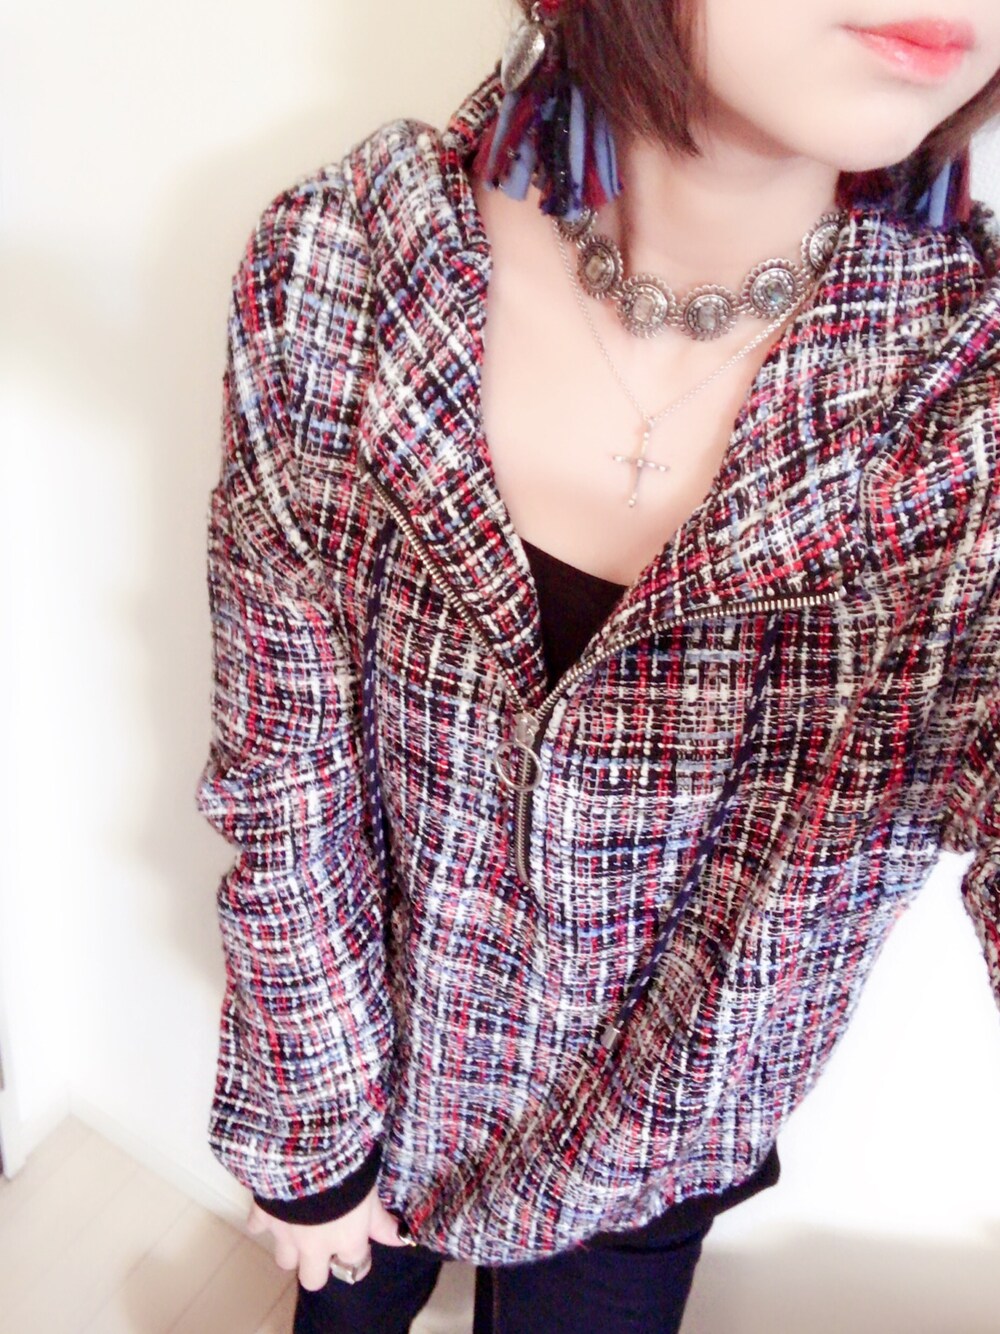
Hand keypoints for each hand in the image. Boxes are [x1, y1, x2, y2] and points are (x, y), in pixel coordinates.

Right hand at [245, 1182, 408, 1290]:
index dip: (357, 1256)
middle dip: (318, 1265)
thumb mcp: (371, 1191)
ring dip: (291, 1247)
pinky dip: (263, 1218)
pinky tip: (274, 1203)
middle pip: (313, 1279)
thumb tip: (402, 1239)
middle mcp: (314, 1245)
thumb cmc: (348, 1167)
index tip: (357, 1242)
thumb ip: (380, 1220)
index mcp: (346, 1240)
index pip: (355, 1267)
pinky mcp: (263, 1215)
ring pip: (284, 1261)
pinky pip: (257, 1226)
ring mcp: (286, 1233)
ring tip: (300, 1224)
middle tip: (324, 1242)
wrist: (307, 1149)